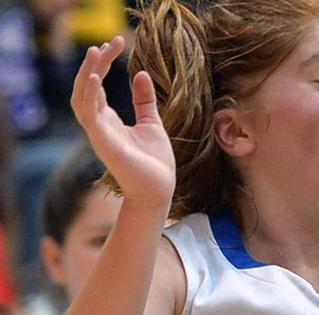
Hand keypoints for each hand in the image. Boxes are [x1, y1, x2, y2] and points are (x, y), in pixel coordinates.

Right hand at [70, 37, 175, 210]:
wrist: (160, 189)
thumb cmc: (155, 162)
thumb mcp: (152, 123)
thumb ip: (144, 100)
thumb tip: (140, 73)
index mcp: (108, 120)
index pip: (97, 85)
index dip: (102, 63)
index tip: (116, 43)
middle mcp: (99, 125)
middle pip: (85, 88)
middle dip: (93, 64)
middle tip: (107, 43)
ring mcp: (99, 134)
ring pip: (81, 99)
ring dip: (86, 75)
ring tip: (96, 52)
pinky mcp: (105, 144)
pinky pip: (90, 117)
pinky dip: (90, 97)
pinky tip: (96, 78)